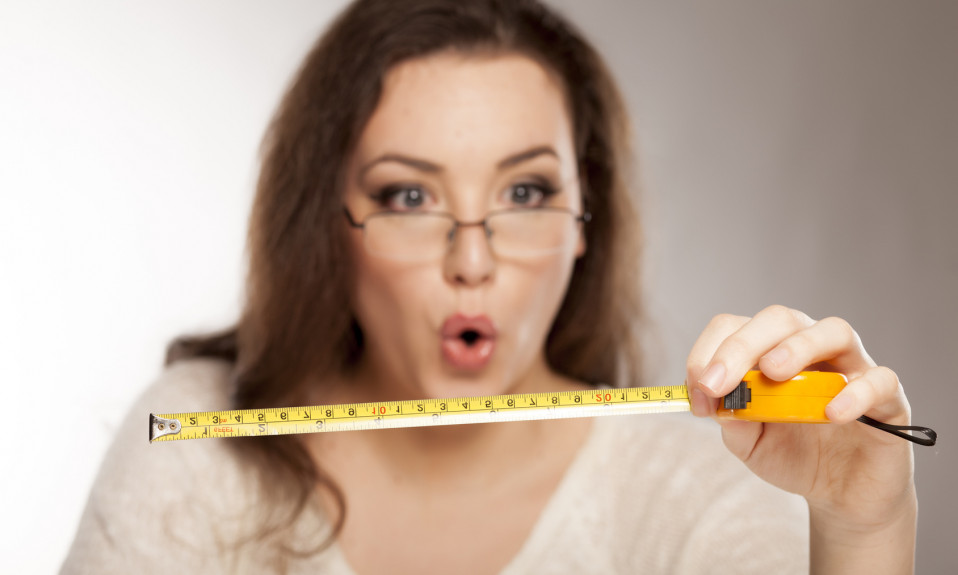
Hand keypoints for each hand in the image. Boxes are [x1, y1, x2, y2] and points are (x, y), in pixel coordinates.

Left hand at [686, 305, 915, 534]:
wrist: (842, 494)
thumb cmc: (792, 455)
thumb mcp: (750, 444)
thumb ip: (733, 422)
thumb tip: (717, 403)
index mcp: (770, 351)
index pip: (736, 327)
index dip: (711, 353)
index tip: (698, 391)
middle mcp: (811, 349)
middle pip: (780, 319)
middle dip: (742, 345)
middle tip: (718, 382)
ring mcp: (852, 368)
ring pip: (834, 331)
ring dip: (798, 347)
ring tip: (772, 372)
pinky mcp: (888, 398)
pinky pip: (880, 380)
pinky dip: (856, 392)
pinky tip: (833, 413)